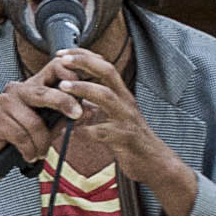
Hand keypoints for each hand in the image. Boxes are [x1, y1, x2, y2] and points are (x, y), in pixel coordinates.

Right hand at [0, 70, 82, 171]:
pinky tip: (30, 155)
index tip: (81, 87)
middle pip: (43, 92)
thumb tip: (92, 111)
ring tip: (41, 152)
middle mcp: (16, 90)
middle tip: (77, 114)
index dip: (69, 73)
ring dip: (41, 142)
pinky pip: (20, 136)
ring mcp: (3, 103)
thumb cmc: (23, 137)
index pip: (53, 68)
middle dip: (63, 102)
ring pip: (33, 122)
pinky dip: (29, 149)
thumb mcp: (50, 127)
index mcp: (33, 86)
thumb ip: (67, 117)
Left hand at [44, 49, 173, 182]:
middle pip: (108, 72)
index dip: (84, 56)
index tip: (62, 53)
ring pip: (106, 96)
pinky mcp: (127, 138)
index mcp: (120, 94)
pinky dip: (87, 131)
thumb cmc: (129, 138)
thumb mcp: (112, 115)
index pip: (104, 65)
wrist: (154, 162)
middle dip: (85, 62)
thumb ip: (96, 104)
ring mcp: (127, 118)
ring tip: (63, 87)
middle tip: (62, 60)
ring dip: (83, 89)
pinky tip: (70, 132)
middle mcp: (125, 101)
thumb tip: (74, 95)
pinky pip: (105, 132)